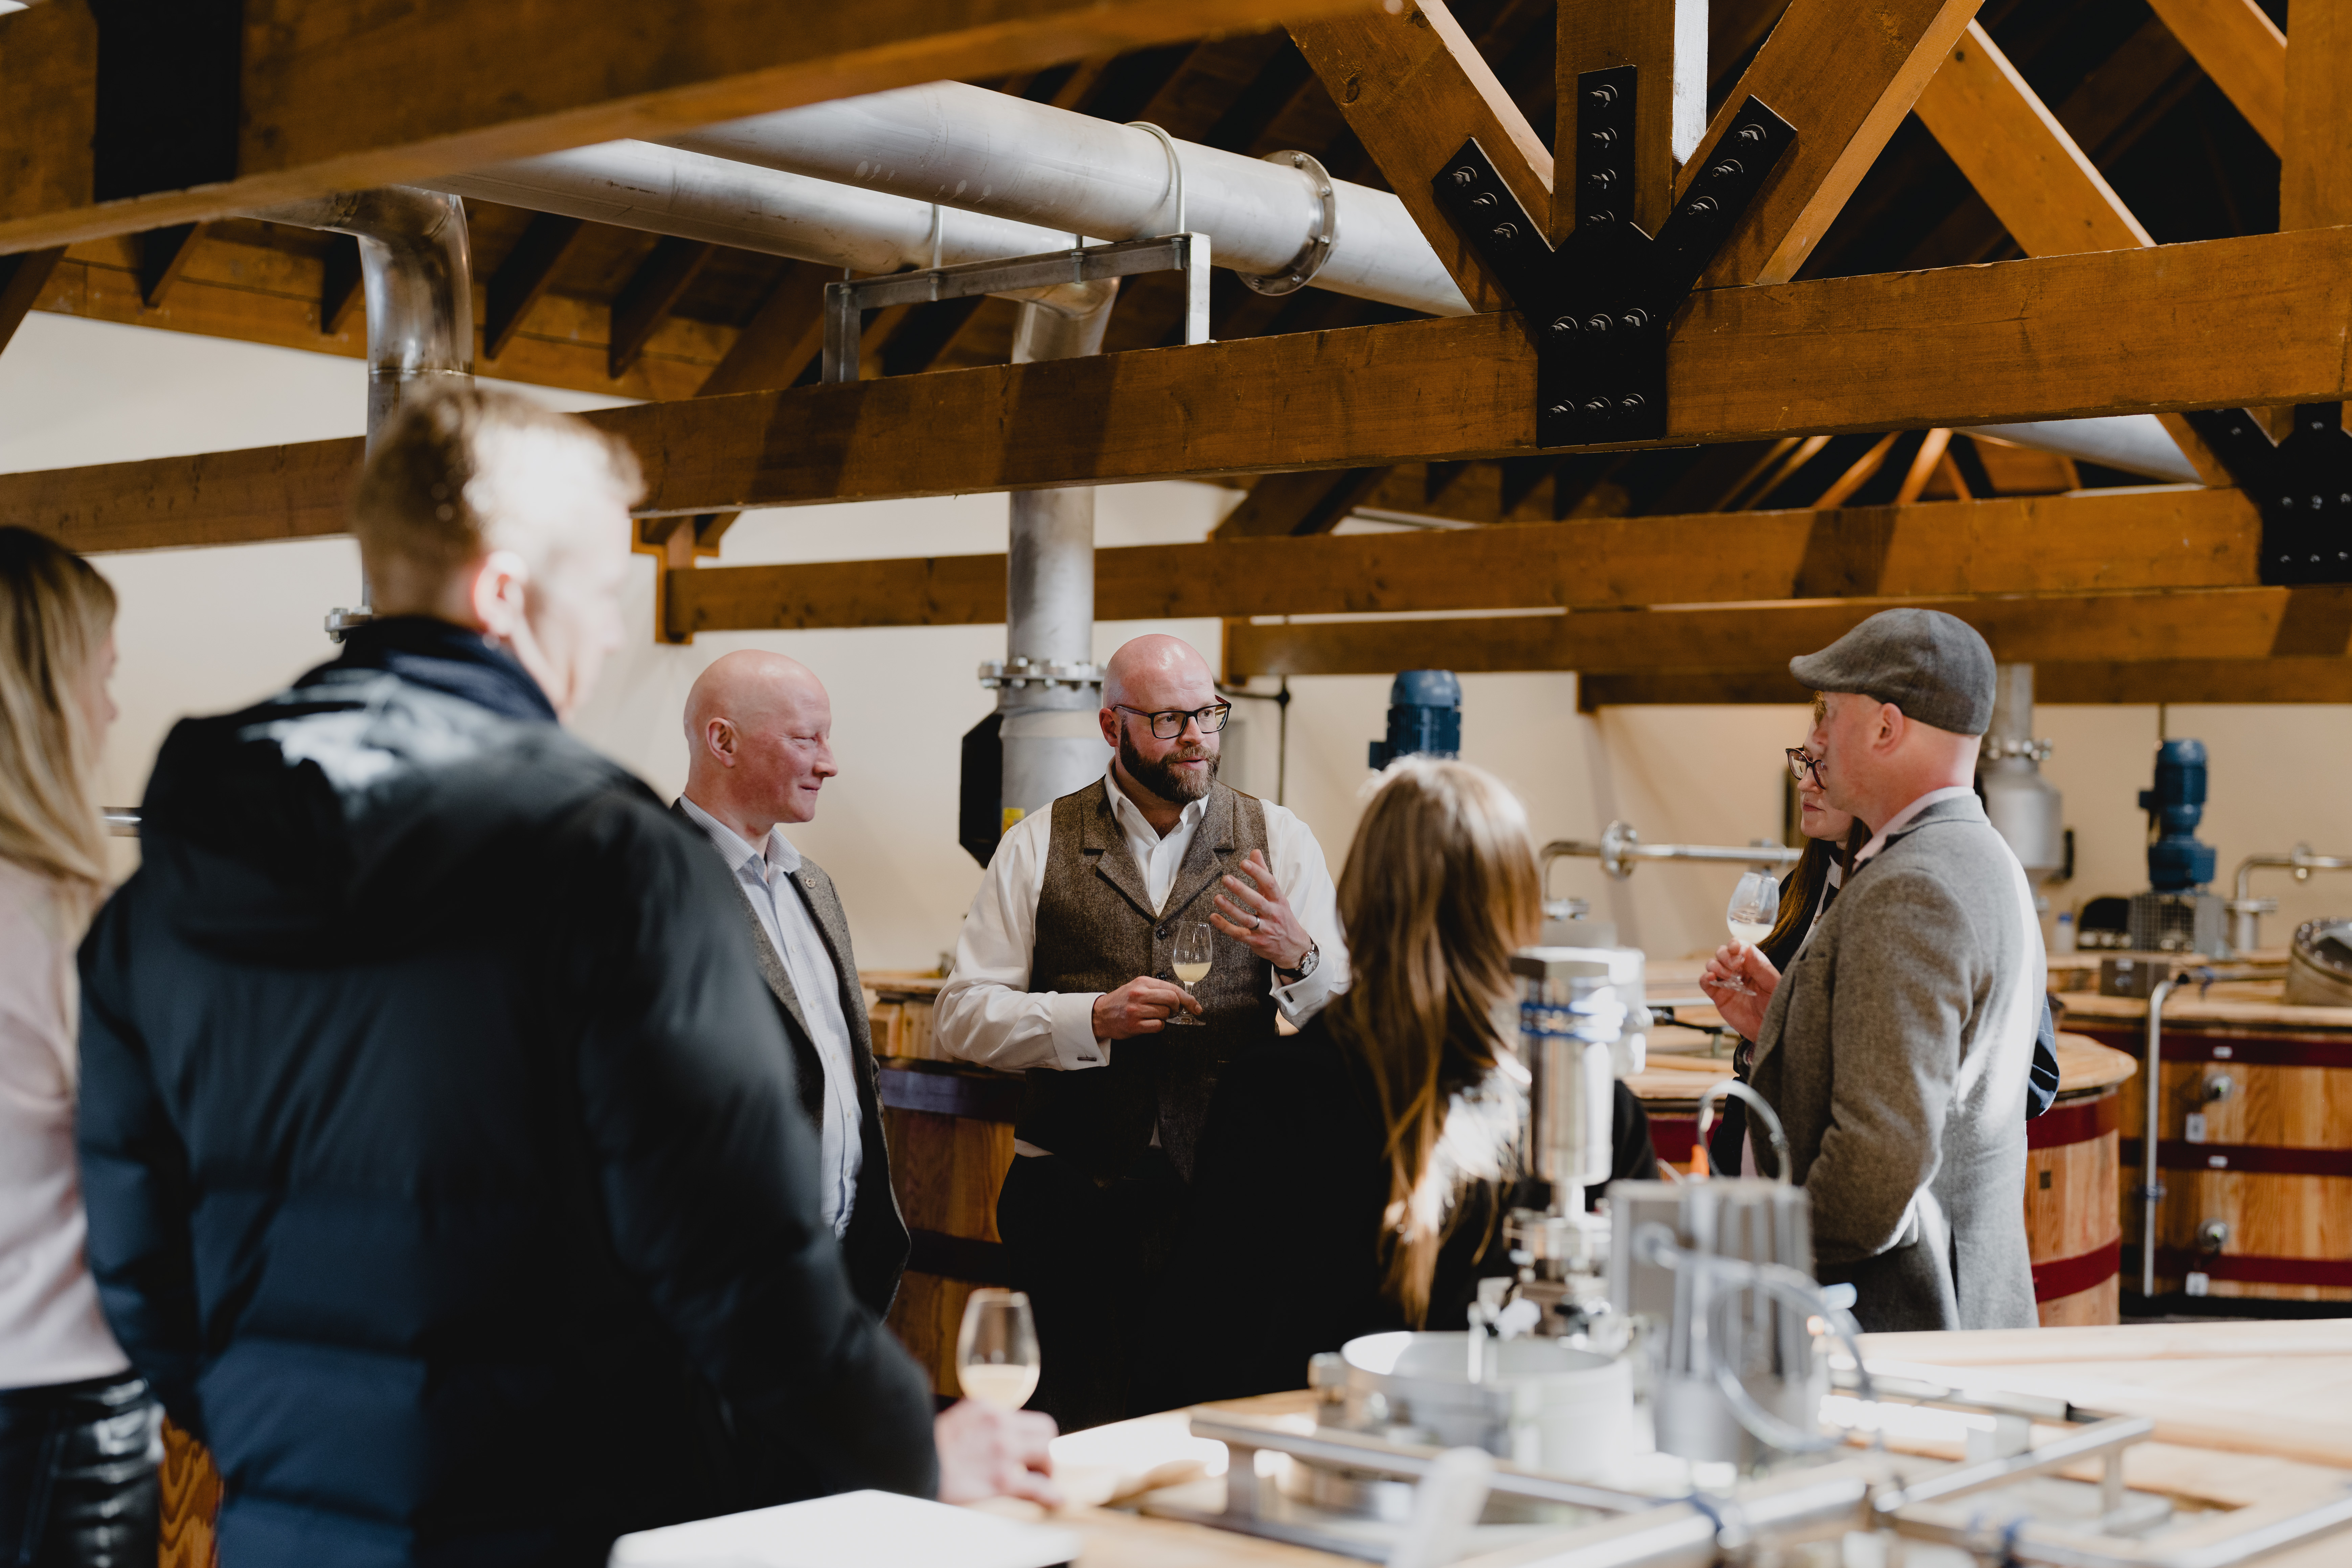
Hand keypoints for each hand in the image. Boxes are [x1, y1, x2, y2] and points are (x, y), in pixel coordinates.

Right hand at [935, 1398, 1060, 1506]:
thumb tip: (989, 1438)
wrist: (910, 1465)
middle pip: (1044, 1430)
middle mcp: (998, 1424)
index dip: (1028, 1435)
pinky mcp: (1001, 1480)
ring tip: (1042, 1481)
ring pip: (1047, 1453)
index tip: (1026, 1448)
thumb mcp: (955, 1423)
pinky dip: (1050, 1494)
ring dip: (1047, 1469)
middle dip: (1045, 1448)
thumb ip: (977, 1425)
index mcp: (985, 1408)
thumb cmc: (925, 1450)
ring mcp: (1002, 1451)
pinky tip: (1056, 1499)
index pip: (1022, 1417)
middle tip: (1038, 1464)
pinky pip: (1038, 1486)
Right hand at [1092, 976, 1201, 1040]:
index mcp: (1143, 982)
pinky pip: (1158, 1026)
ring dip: (1165, 1017)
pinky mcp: (1134, 1025)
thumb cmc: (1122, 1001)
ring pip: (1165, 1014)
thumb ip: (1157, 989)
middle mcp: (1139, 994)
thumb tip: (1181, 998)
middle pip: (1172, 1000)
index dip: (1188, 999)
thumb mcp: (1137, 987)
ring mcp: (1136, 1010)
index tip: (1196, 1007)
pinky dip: (1158, 1026)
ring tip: (1154, 1015)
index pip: (1173, 988)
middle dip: (1177, 1008)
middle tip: (1173, 1011)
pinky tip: (1150, 1023)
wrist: (1100, 1014)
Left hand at [1210, 848, 1312, 971]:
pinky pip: (1238, 933)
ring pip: (1246, 919)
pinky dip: (1225, 926)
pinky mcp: (1256, 942)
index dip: (1257, 872)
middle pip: (1257, 901)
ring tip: (1217, 898)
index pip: (1270, 884)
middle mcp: (1273, 914)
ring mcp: (1265, 930)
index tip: (1244, 863)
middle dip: (1241, 890)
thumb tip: (1254, 852)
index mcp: (1279, 901)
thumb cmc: (1282, 918)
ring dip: (1230, 908)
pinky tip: (1214, 917)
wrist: (1293, 948)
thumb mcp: (1277, 896)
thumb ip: (1264, 874)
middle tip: (1226, 879)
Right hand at [1697, 942, 1780, 1039]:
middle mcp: (1739, 971)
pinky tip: (1711, 978)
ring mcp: (1727, 983)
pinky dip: (1704, 978)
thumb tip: (1747, 948)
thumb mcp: (1772, 984)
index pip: (1740, 947)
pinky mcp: (1718, 996)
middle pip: (1723, 952)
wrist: (1768, 1030)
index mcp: (1754, 965)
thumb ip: (1760, 966)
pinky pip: (1705, 983)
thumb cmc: (1776, 1006)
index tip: (1735, 948)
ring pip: (1712, 964)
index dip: (1735, 944)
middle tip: (1733, 966)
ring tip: (1727, 976)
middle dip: (1725, 955)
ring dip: (1715, 965)